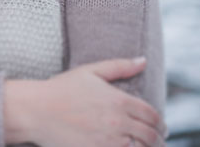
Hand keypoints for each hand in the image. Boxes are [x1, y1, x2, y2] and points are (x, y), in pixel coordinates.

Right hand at [6, 57, 166, 146]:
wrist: (37, 111)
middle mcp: (117, 122)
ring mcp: (108, 142)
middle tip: (159, 141)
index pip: (151, 115)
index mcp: (119, 101)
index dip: (160, 123)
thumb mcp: (92, 71)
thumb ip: (120, 67)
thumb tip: (143, 61)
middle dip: (158, 139)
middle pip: (149, 136)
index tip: (162, 127)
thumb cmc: (62, 89)